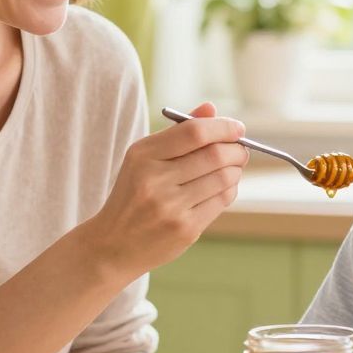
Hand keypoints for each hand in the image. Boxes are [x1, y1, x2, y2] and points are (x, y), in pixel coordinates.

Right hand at [86, 102, 248, 277]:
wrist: (112, 244)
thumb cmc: (133, 194)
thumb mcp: (144, 159)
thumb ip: (178, 133)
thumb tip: (211, 108)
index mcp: (143, 155)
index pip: (194, 132)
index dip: (223, 127)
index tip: (238, 128)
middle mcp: (155, 180)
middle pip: (215, 155)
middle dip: (236, 150)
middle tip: (240, 150)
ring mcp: (170, 207)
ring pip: (223, 178)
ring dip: (235, 170)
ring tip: (231, 168)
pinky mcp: (184, 229)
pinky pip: (221, 201)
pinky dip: (229, 190)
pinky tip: (222, 188)